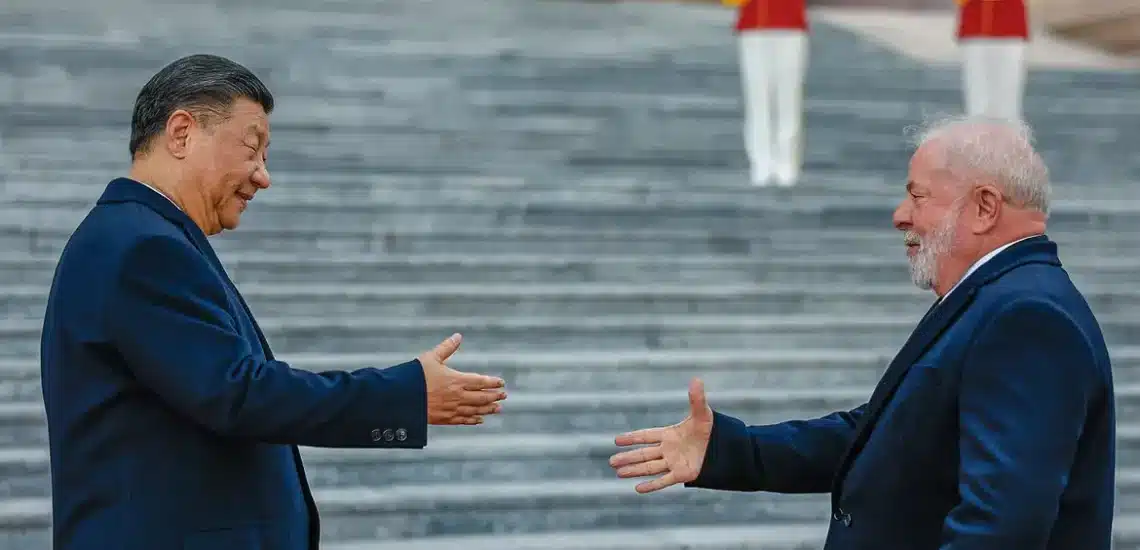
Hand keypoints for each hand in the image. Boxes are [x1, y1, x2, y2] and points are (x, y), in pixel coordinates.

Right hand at [419, 333, 506, 424]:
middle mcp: (457, 396)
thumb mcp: (431, 358)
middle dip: (494, 396)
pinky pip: (464, 420)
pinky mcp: (445, 419)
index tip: (501, 382)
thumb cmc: (414, 377)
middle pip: (482, 397)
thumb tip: (458, 336)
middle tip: (504, 396)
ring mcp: (452, 409)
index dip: (492, 382)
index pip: (481, 381)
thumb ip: (446, 348)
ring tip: (498, 409)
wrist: (401, 399)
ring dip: (488, 409)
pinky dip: (474, 420)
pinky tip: (480, 419)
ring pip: (475, 410)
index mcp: (456, 380)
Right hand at [609, 378, 713, 492]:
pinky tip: (637, 488)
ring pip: (649, 467)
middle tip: (612, 461)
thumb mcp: (703, 413)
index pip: (646, 436)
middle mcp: (668, 449)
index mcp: (669, 434)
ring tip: (618, 473)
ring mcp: (673, 462)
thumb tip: (696, 379)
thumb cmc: (711, 429)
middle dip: (628, 457)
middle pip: (643, 454)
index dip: (632, 437)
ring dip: (634, 470)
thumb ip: (696, 398)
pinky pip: (663, 481)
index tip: (616, 440)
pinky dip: (651, 485)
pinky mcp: (681, 474)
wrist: (725, 448)